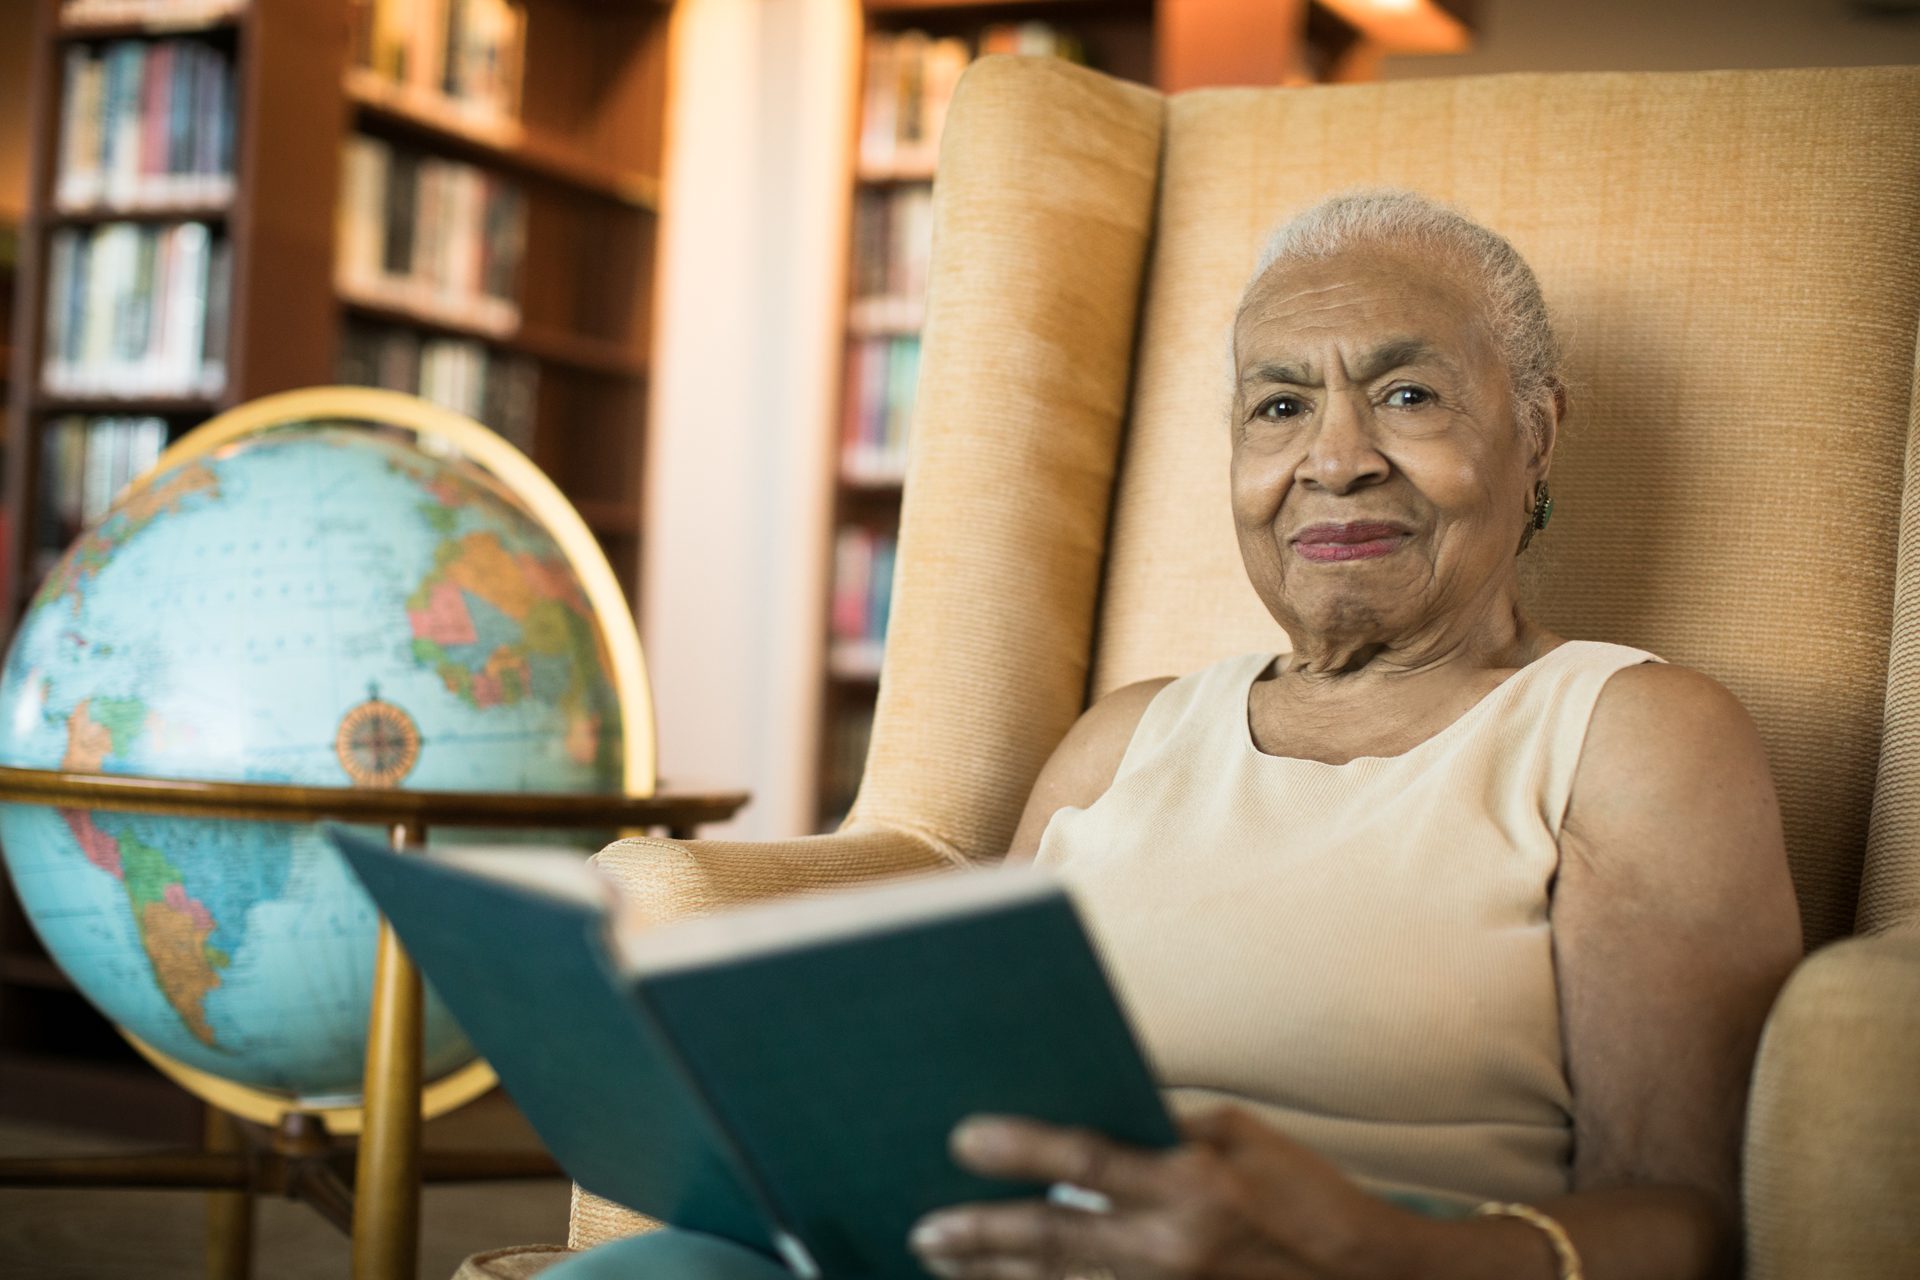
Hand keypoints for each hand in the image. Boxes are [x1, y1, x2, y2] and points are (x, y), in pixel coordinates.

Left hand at [908, 1107, 1432, 1279]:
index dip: (1018, 1148)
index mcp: (1193, 1182)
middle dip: (979, 1234)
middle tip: (924, 1230)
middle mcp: (1173, 1247)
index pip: (1085, 1159)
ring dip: (994, 1277)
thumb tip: (1094, 1116)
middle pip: (1052, 1240)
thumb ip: (1166, 1124)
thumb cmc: (1307, 1196)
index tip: (963, 1137)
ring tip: (943, 1263)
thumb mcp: (1243, 1132)